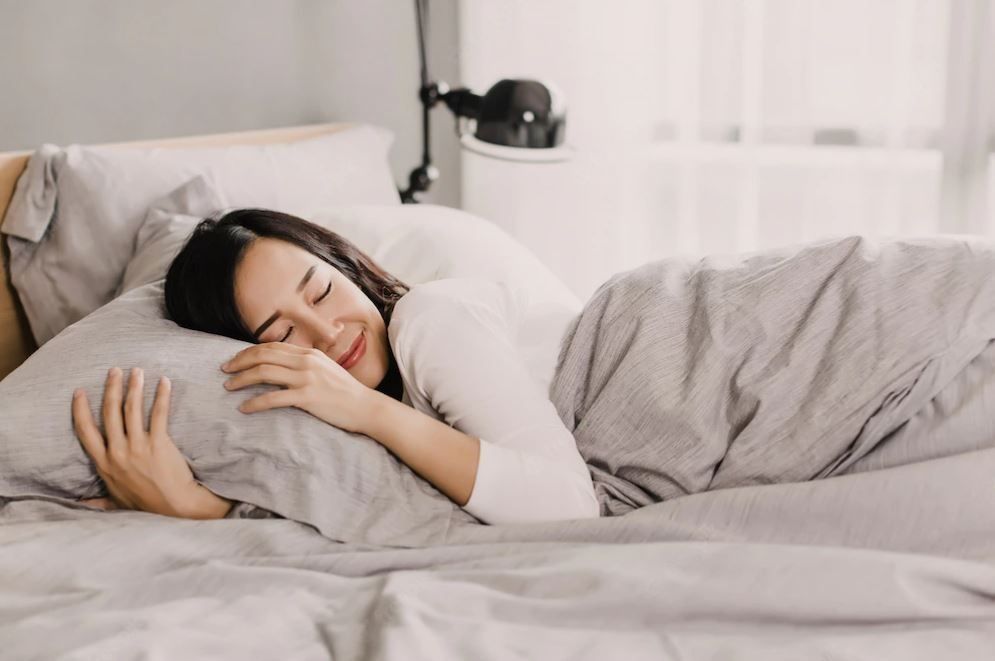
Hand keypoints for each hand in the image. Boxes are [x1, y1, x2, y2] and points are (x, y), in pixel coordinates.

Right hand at [72, 367, 202, 517]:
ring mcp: (138, 446)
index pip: (85, 431)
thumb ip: (97, 500)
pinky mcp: (159, 443)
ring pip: (132, 409)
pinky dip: (162, 395)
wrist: (174, 506)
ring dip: (134, 386)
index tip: (79, 391)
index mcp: (104, 464)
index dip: (81, 409)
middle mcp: (117, 452)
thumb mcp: (116, 503)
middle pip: (110, 412)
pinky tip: (164, 381)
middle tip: (114, 370)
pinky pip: (159, 413)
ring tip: (136, 370)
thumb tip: (80, 504)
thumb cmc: (146, 506)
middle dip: (111, 387)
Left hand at [222, 342, 375, 433]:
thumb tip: (282, 368)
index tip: (235, 360)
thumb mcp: (325, 370)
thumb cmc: (345, 392)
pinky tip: (244, 408)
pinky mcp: (308, 397)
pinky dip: (255, 402)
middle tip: (224, 371)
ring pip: (264, 373)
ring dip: (242, 380)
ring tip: (228, 387)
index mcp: (309, 353)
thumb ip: (305, 366)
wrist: (365, 407)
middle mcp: (306, 361)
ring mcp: (307, 378)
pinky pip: (273, 398)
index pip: (272, 347)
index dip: (249, 352)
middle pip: (263, 356)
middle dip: (239, 362)